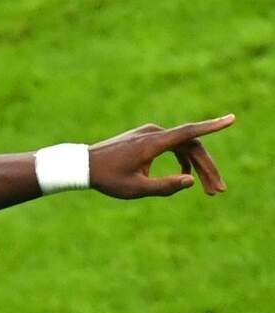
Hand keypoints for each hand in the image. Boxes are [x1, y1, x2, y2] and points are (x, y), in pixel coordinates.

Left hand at [89, 114, 234, 198]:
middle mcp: (154, 134)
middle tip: (218, 191)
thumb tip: (191, 181)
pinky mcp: (146, 138)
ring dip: (197, 167)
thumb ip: (164, 186)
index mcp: (153, 143)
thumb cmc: (108, 179)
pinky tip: (185, 175)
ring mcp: (150, 134)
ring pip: (183, 147)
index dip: (212, 127)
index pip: (189, 133)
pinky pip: (172, 146)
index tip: (231, 119)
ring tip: (208, 190)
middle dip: (207, 169)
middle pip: (191, 146)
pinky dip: (182, 160)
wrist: (83, 165)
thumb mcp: (136, 189)